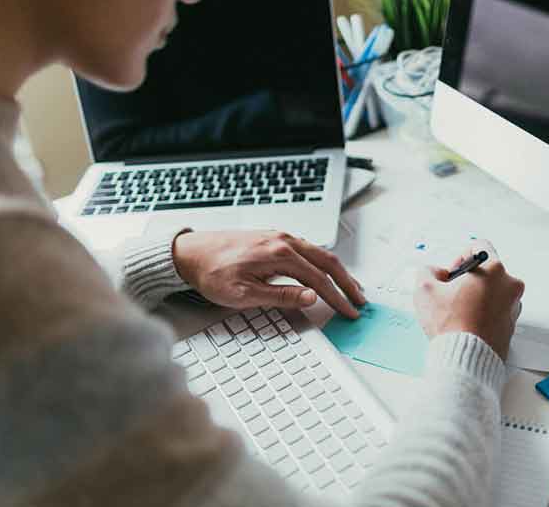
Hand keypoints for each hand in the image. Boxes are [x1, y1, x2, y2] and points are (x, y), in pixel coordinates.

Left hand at [173, 230, 366, 317]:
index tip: (349, 312)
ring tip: (349, 287)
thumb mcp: (243, 294)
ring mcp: (279, 236)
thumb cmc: (211, 273)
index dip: (337, 298)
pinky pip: (308, 249)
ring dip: (337, 271)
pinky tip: (324, 272)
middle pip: (328, 261)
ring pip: (320, 253)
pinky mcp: (273, 238)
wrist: (188, 253)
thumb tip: (312, 297)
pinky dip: (323, 262)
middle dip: (347, 283)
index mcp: (279, 254)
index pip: (319, 279)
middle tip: (360, 301)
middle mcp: (284, 240)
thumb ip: (281, 296)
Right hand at [413, 240, 523, 359]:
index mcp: (493, 269)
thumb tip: (433, 272)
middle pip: (488, 270)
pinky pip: (497, 310)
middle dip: (469, 279)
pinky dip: (484, 313)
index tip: (452, 273)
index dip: (460, 256)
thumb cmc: (451, 325)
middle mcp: (509, 285)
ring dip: (477, 296)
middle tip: (452, 294)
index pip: (479, 246)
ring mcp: (513, 306)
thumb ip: (427, 271)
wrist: (466, 359)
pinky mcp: (512, 325)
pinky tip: (467, 324)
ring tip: (459, 312)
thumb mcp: (424, 289)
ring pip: (493, 291)